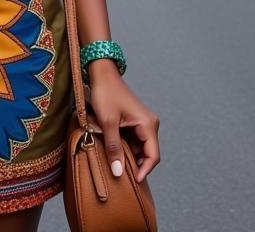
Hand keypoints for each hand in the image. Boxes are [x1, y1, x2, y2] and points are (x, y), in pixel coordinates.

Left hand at [86, 62, 159, 182]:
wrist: (101, 72)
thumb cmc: (106, 93)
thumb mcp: (108, 123)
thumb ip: (114, 148)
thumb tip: (119, 172)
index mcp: (148, 124)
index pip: (153, 156)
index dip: (144, 171)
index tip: (133, 182)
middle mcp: (149, 124)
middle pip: (148, 153)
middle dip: (136, 164)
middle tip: (122, 174)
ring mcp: (142, 122)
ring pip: (140, 147)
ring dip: (129, 156)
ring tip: (116, 163)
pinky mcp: (134, 120)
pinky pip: (134, 140)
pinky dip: (126, 147)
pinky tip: (115, 151)